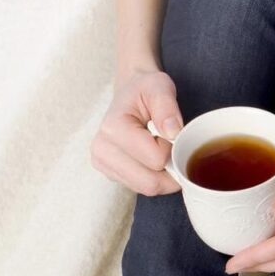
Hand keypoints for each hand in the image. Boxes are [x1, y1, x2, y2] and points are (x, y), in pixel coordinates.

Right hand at [90, 70, 183, 195]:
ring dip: (163, 175)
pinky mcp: (110, 174)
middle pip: (150, 183)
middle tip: (170, 146)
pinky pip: (142, 188)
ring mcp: (103, 164)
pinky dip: (154, 177)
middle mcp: (102, 150)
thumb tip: (173, 132)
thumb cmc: (145, 90)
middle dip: (170, 170)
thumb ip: (167, 106)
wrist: (129, 94)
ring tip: (160, 150)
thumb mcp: (159, 86)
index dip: (171, 148)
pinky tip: (152, 158)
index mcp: (113, 128)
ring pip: (147, 188)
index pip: (156, 159)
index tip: (167, 132)